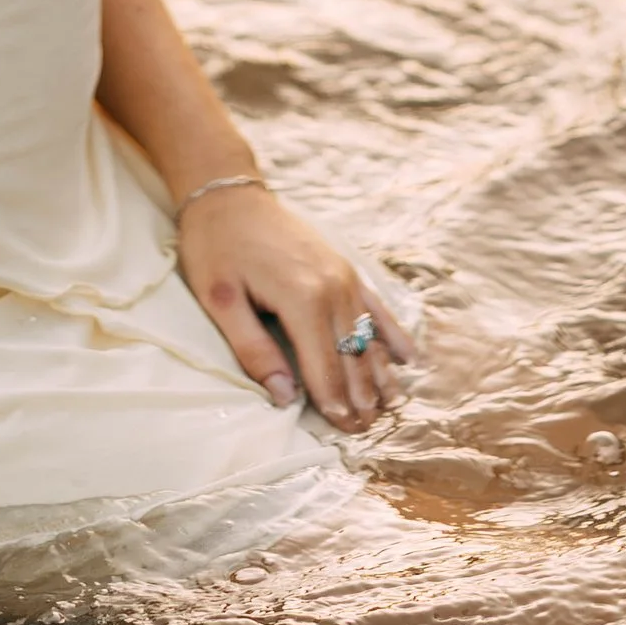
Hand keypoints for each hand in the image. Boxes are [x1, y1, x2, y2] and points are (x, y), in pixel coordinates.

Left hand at [176, 182, 416, 429]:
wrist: (228, 193)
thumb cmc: (216, 246)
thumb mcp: (220, 299)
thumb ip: (253, 351)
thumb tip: (284, 398)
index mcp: (301, 297)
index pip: (324, 365)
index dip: (334, 401)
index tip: (344, 431)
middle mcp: (332, 287)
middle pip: (352, 355)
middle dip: (361, 396)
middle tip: (364, 431)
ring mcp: (343, 275)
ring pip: (369, 335)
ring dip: (380, 373)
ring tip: (389, 408)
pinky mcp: (344, 267)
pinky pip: (375, 307)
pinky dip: (394, 333)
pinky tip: (410, 358)